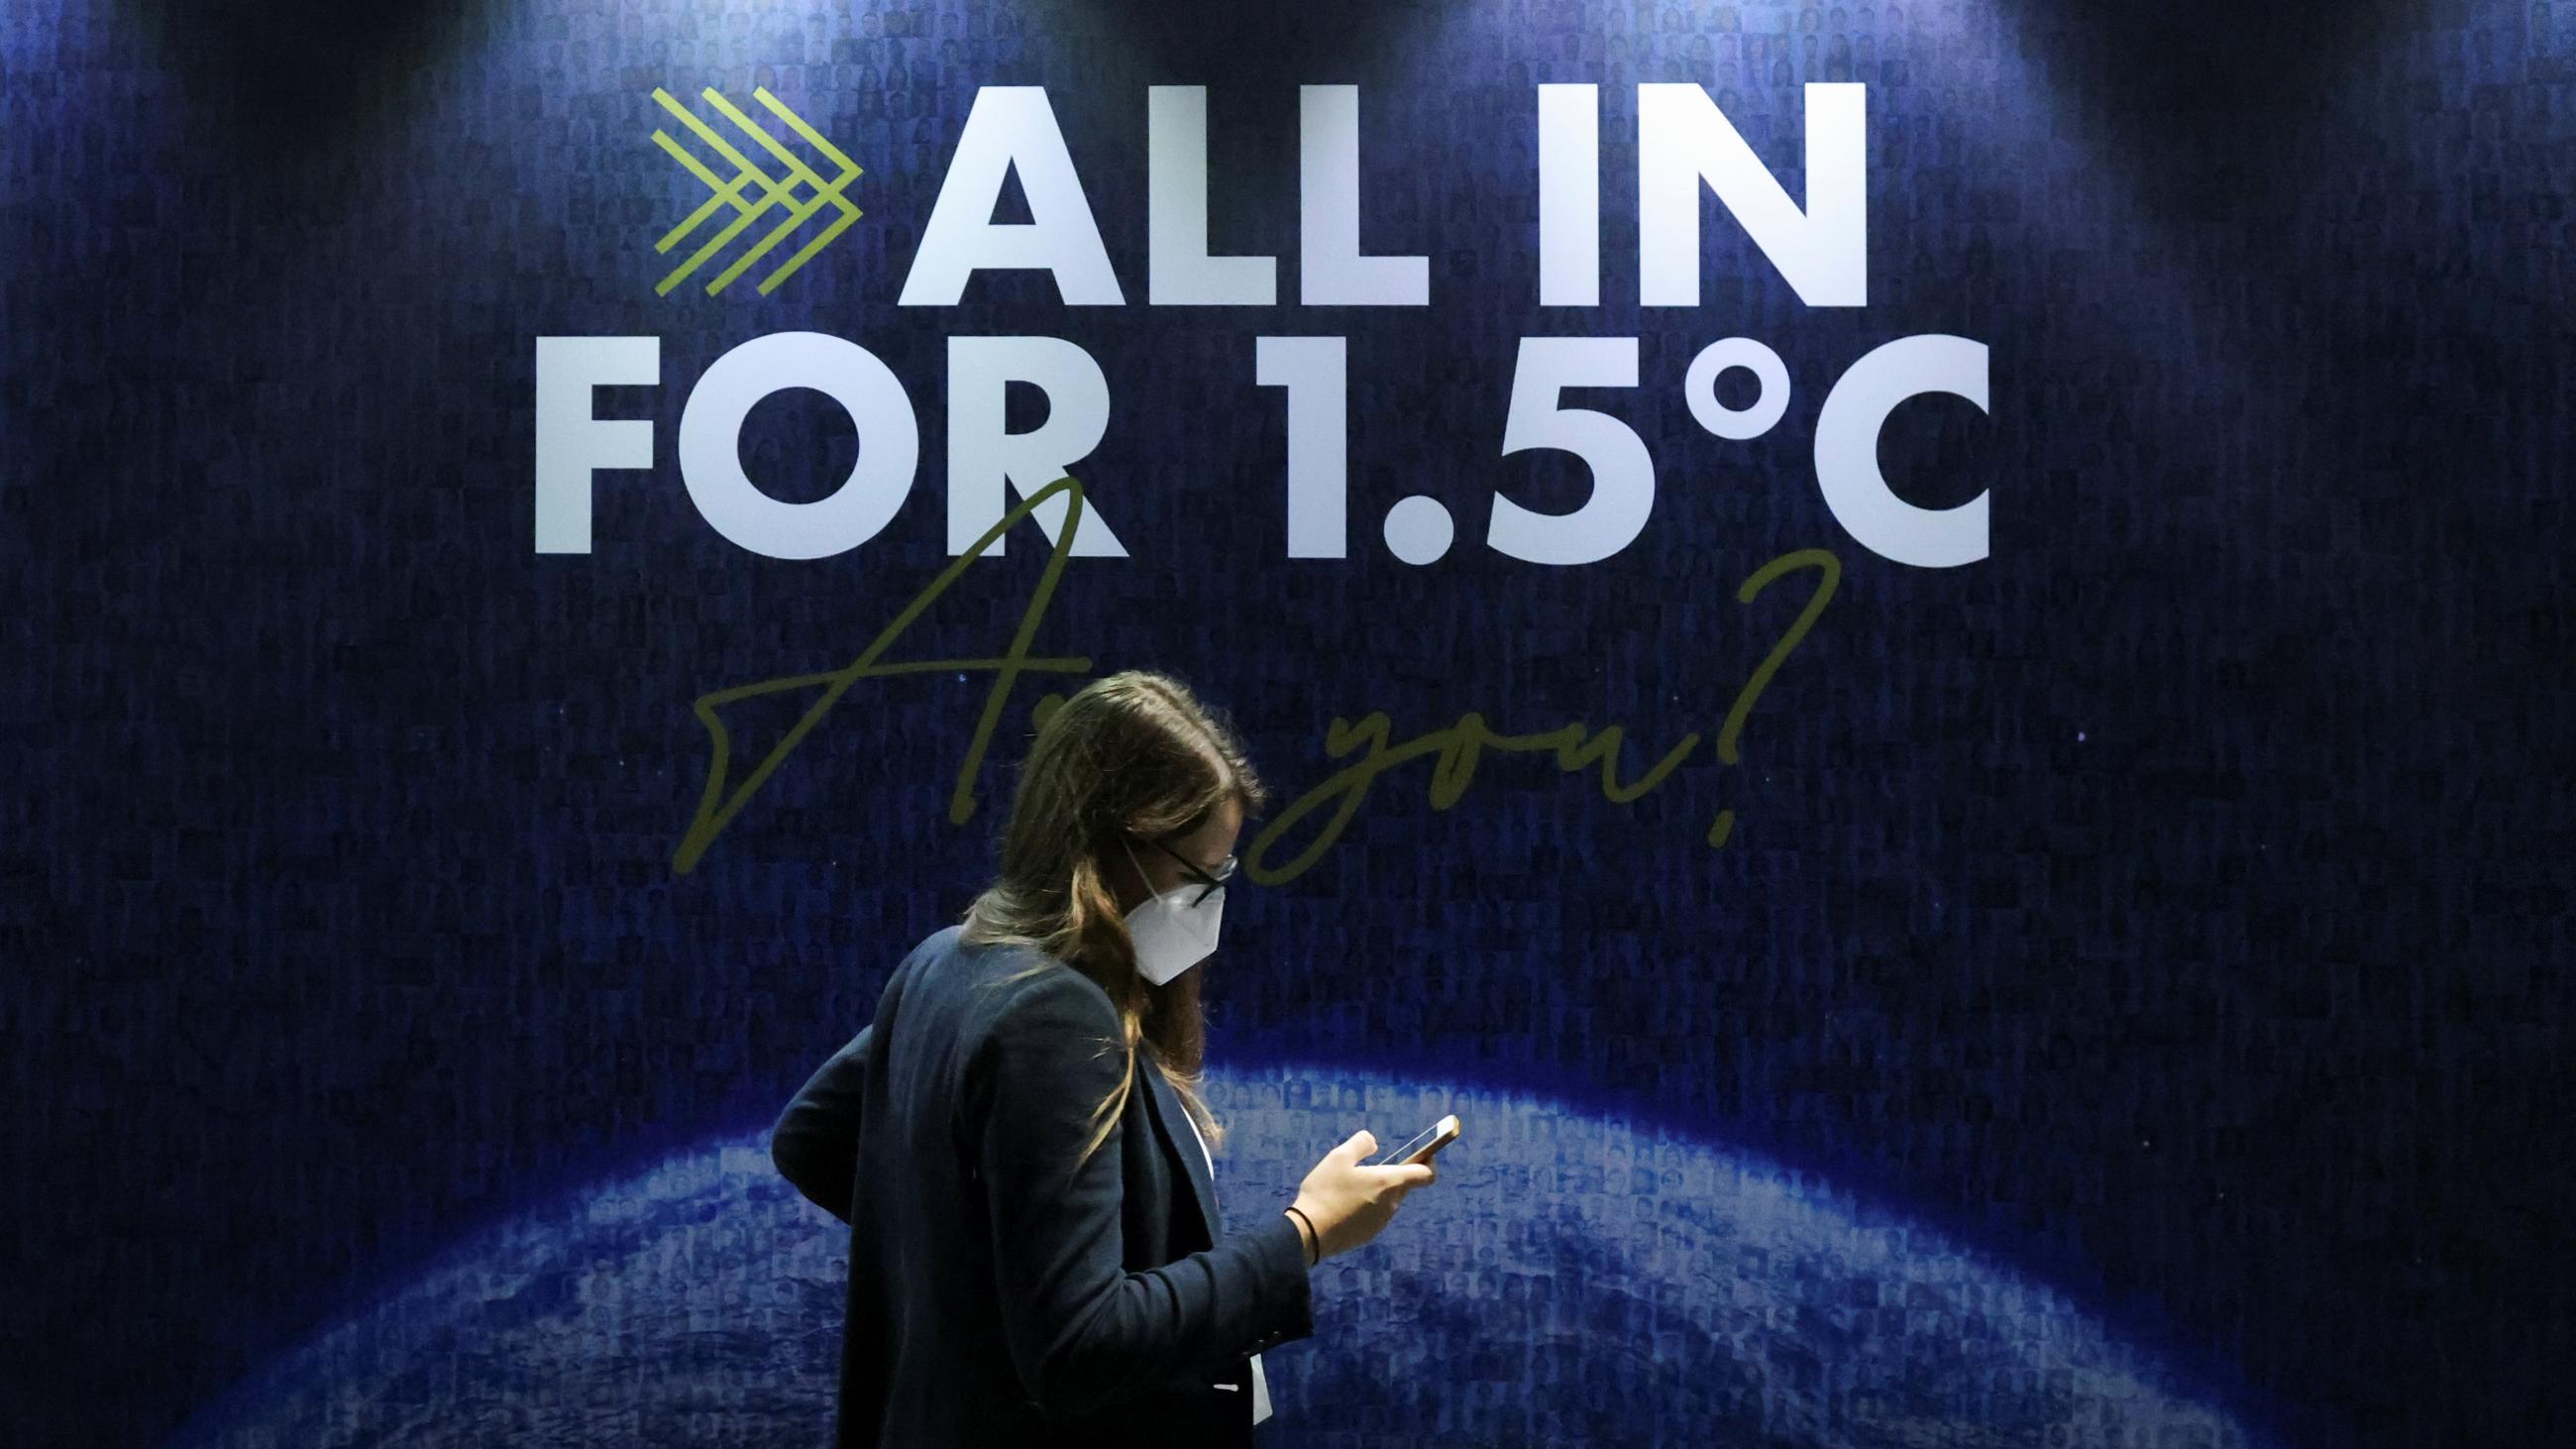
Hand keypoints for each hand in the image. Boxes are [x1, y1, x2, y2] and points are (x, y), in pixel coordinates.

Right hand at [1288, 1130, 1436, 1261]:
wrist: (1310, 1234)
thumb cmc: (1326, 1191)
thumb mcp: (1338, 1157)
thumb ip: (1360, 1144)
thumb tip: (1374, 1143)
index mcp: (1389, 1182)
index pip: (1426, 1174)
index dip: (1429, 1162)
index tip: (1421, 1155)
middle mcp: (1391, 1204)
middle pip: (1403, 1186)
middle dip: (1391, 1175)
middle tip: (1364, 1170)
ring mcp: (1381, 1223)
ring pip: (1387, 1201)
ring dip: (1376, 1192)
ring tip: (1348, 1188)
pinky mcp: (1369, 1235)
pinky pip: (1375, 1216)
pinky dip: (1366, 1208)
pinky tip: (1343, 1206)